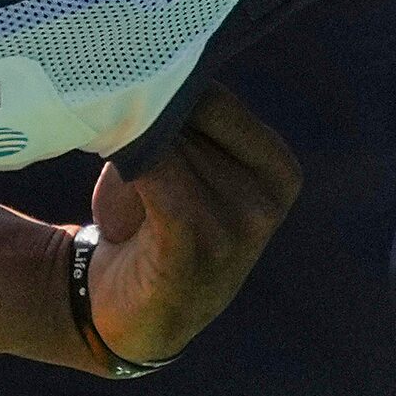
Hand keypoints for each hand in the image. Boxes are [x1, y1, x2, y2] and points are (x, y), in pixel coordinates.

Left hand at [80, 85, 302, 366]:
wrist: (131, 317)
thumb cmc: (154, 226)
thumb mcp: (184, 167)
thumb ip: (180, 123)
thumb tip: (148, 78)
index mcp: (278, 171)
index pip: (216, 99)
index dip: (165, 98)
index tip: (132, 110)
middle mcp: (266, 199)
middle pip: (188, 121)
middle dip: (146, 129)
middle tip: (122, 159)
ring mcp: (238, 226)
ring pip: (164, 145)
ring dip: (128, 157)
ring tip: (126, 197)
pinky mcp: (196, 246)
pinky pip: (155, 174)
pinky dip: (126, 173)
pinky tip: (116, 194)